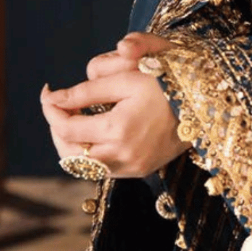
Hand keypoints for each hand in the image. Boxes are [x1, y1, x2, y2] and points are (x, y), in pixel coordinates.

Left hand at [41, 32, 187, 178]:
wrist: (203, 103)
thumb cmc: (166, 83)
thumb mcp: (126, 78)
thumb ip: (86, 91)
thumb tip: (55, 100)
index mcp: (118, 129)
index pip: (66, 127)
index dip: (51, 110)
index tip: (48, 93)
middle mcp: (122, 155)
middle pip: (69, 154)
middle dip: (56, 130)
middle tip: (57, 108)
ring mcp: (131, 168)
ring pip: (83, 166)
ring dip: (71, 145)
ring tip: (73, 119)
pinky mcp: (139, 172)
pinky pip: (102, 169)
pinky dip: (90, 154)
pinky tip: (94, 133)